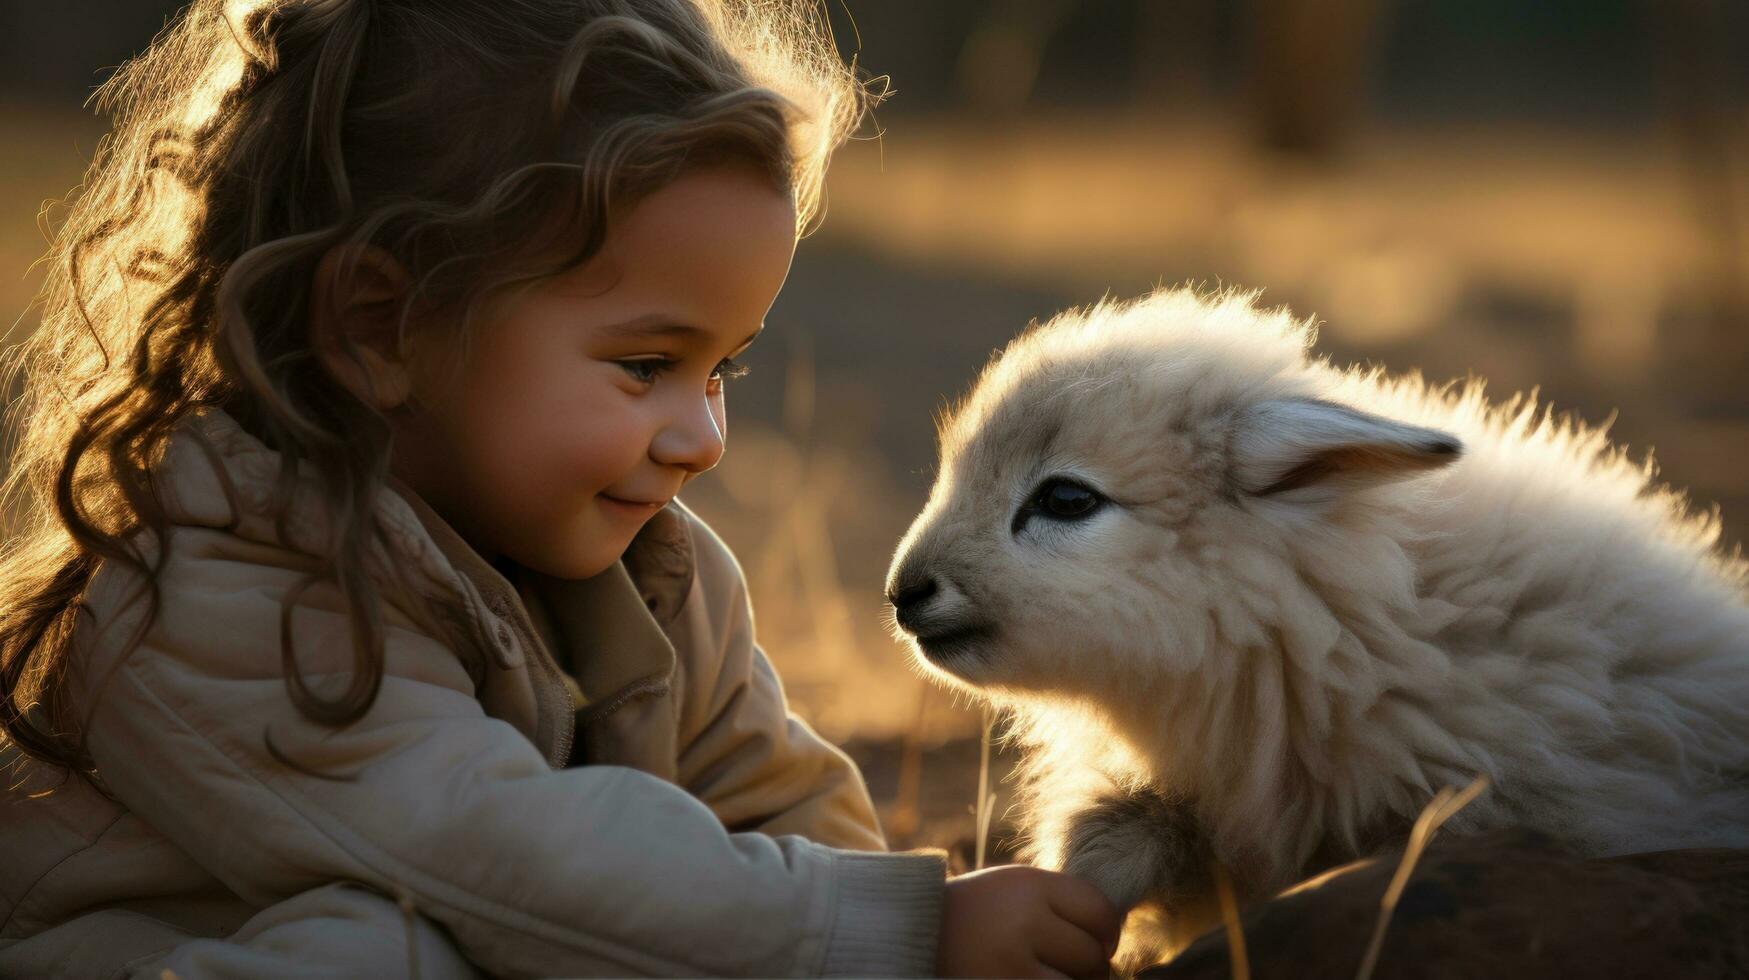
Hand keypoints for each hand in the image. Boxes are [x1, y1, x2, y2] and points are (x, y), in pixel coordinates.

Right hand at [935, 864, 1121, 978]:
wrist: (916, 936)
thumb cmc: (977, 913)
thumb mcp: (1015, 887)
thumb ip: (1062, 901)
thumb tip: (1115, 934)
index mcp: (1029, 886)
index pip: (1099, 910)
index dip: (1109, 930)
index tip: (1103, 940)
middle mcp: (1023, 924)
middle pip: (1091, 954)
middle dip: (1090, 964)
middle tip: (1073, 964)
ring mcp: (1012, 967)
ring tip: (1052, 974)